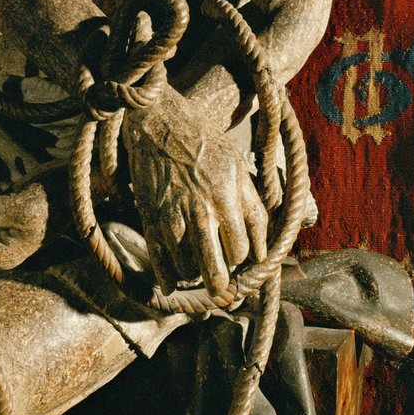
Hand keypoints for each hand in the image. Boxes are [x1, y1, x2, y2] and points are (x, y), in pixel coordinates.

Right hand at [122, 87, 267, 297]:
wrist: (160, 122)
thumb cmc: (204, 143)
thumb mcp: (238, 166)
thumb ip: (252, 206)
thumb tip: (263, 246)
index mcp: (227, 197)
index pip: (243, 251)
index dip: (244, 260)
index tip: (241, 260)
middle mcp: (201, 211)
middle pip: (215, 271)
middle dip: (222, 287)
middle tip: (225, 291)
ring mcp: (173, 217)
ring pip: (188, 269)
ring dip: (195, 275)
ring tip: (199, 271)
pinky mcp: (150, 217)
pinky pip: (159, 261)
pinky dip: (167, 278)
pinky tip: (173, 282)